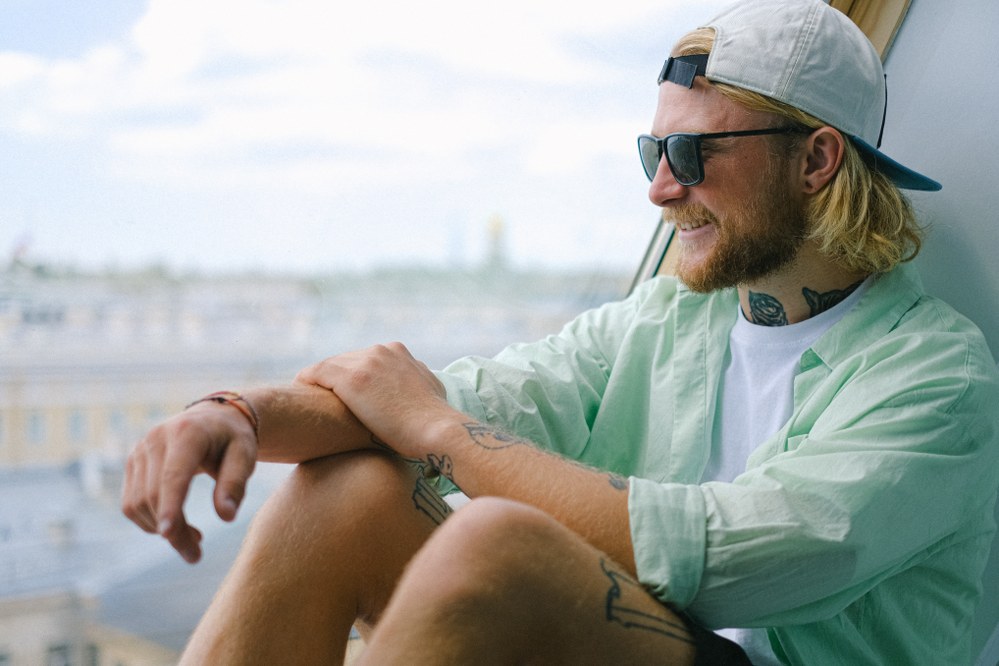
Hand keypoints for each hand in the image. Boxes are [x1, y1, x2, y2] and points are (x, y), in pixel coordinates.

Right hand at [121, 401, 257, 562]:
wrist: (214, 418)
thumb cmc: (233, 439)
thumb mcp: (246, 455)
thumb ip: (236, 483)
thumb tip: (226, 516)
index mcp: (187, 433)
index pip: (173, 475)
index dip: (170, 506)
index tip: (169, 535)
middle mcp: (156, 439)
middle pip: (154, 495)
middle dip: (173, 531)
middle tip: (196, 555)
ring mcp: (139, 450)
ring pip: (137, 503)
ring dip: (161, 530)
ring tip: (193, 538)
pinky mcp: (132, 463)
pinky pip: (131, 503)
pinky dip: (150, 521)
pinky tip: (176, 526)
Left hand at [295, 342, 453, 458]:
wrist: (436, 429)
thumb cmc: (434, 420)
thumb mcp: (431, 389)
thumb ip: (416, 381)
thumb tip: (410, 389)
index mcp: (397, 351)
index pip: (363, 359)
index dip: (351, 376)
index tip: (342, 393)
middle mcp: (380, 351)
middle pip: (344, 360)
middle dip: (333, 378)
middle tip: (319, 398)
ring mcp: (365, 362)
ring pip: (329, 366)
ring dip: (318, 381)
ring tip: (306, 398)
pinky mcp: (351, 378)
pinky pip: (316, 373)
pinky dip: (306, 381)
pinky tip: (299, 394)